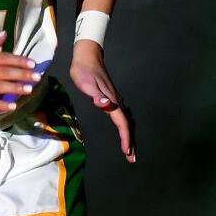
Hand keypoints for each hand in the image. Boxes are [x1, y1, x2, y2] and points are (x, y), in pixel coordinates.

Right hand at [0, 32, 42, 111]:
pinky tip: (12, 106)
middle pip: (2, 72)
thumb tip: (5, 34)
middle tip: (37, 77)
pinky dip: (0, 105)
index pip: (2, 58)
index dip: (18, 60)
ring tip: (28, 90)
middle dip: (21, 74)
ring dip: (14, 88)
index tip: (32, 63)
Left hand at [69, 42, 135, 162]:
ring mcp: (115, 100)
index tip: (127, 151)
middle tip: (132, 158)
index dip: (125, 138)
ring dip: (128, 136)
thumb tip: (106, 105)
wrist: (87, 57)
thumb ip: (96, 96)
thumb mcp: (86, 84)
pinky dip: (124, 128)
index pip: (122, 123)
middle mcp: (116, 102)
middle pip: (127, 125)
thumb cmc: (84, 71)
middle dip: (130, 142)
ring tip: (129, 149)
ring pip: (125, 121)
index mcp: (111, 101)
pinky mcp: (111, 98)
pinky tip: (123, 131)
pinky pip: (121, 117)